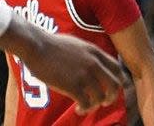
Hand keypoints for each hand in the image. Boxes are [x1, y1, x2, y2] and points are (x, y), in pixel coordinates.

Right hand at [4, 21, 121, 112]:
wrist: (36, 46)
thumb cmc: (51, 44)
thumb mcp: (75, 44)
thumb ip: (87, 54)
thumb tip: (93, 64)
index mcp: (94, 51)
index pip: (117, 68)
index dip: (118, 80)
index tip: (110, 88)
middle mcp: (93, 63)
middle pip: (114, 85)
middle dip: (111, 96)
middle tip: (104, 101)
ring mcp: (84, 75)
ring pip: (101, 97)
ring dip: (95, 105)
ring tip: (86, 106)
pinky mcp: (73, 86)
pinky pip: (87, 104)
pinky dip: (84, 109)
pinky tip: (78, 109)